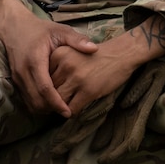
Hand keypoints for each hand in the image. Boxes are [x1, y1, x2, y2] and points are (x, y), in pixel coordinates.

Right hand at [0, 0, 96, 115]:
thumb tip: (94, 49)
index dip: (56, 102)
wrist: (15, 27)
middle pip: (36, 100)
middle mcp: (23, 72)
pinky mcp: (16, 81)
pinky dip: (38, 104)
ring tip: (60, 108)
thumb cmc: (40, 30)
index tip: (68, 112)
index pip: (45, 88)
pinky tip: (50, 103)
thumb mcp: (60, 31)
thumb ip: (76, 40)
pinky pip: (26, 99)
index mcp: (35, 60)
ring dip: (45, 109)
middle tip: (68, 111)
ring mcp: (17, 78)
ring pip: (30, 103)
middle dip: (52, 109)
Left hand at [49, 17, 164, 115]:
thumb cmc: (96, 55)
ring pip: (58, 101)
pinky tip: (76, 108)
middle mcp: (65, 65)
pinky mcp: (88, 91)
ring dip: (60, 107)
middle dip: (51, 98)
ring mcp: (77, 78)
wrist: (121, 54)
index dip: (45, 86)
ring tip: (63, 108)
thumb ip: (58, 66)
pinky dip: (72, 112)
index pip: (43, 76)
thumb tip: (44, 88)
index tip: (50, 91)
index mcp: (59, 54)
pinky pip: (72, 108)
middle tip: (54, 104)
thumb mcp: (73, 51)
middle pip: (49, 89)